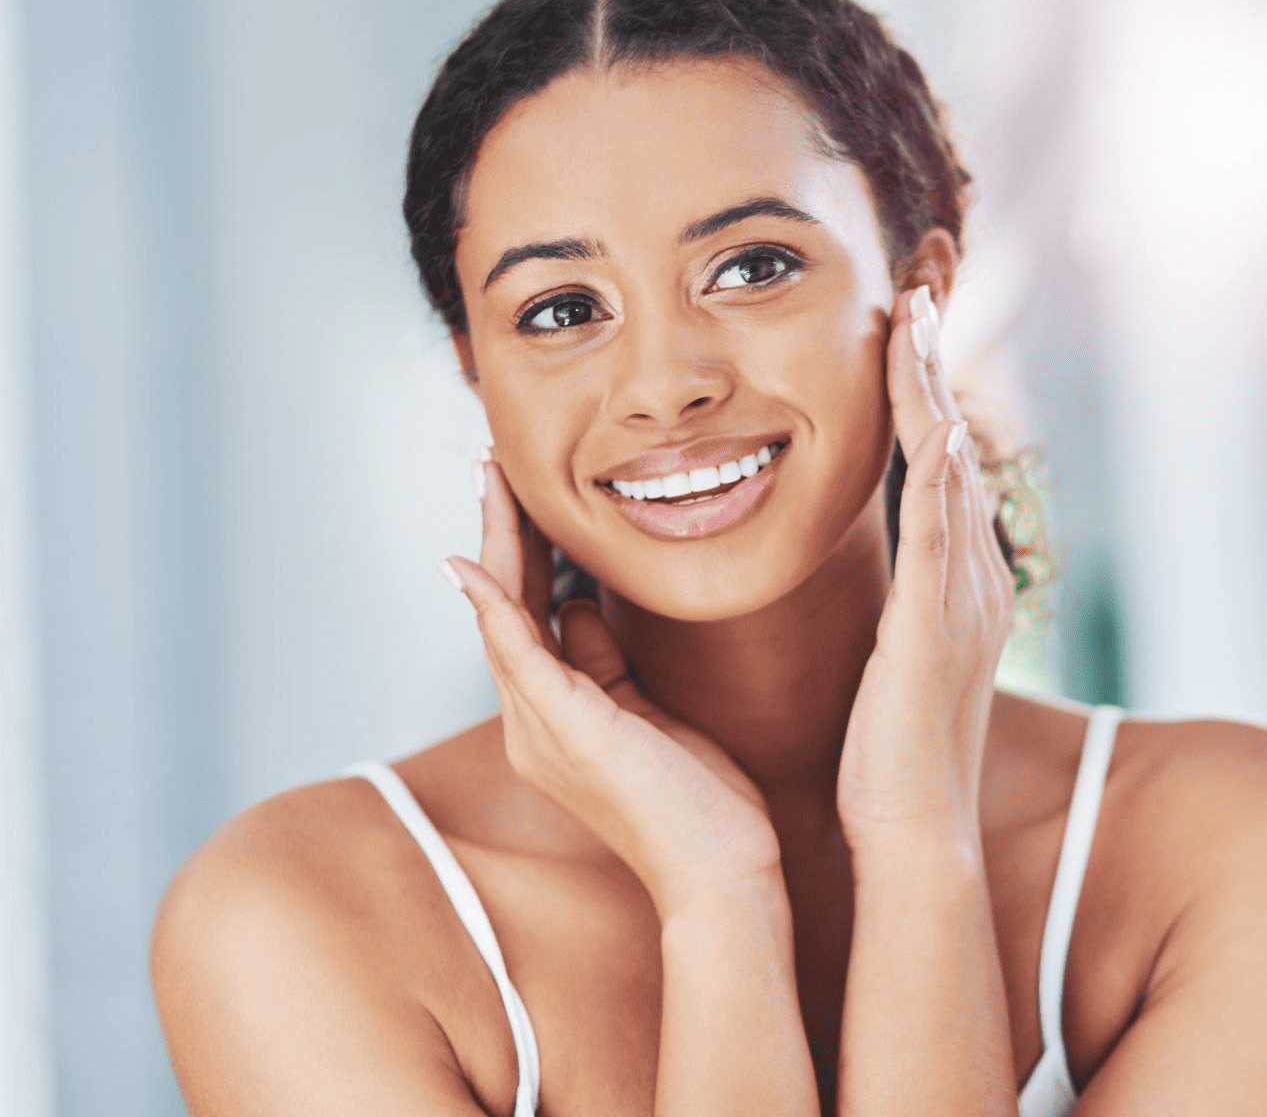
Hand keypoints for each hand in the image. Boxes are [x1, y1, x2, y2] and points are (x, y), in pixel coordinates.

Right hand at [441, 458, 784, 920]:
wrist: (721, 876)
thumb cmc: (701, 803)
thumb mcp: (651, 714)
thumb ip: (607, 662)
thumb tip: (581, 606)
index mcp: (556, 716)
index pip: (529, 615)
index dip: (521, 551)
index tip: (521, 491)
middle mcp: (533, 723)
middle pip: (504, 606)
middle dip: (499, 531)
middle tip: (491, 462)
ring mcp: (541, 729)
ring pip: (503, 617)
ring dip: (494, 543)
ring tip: (491, 478)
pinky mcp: (566, 730)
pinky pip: (517, 654)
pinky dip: (494, 606)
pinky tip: (474, 563)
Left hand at [836, 287, 1016, 853]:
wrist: (915, 833)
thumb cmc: (887, 758)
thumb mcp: (888, 660)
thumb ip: (888, 606)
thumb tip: (870, 576)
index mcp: (952, 585)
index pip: (938, 467)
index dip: (919, 397)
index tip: (900, 333)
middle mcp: (970, 581)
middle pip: (955, 449)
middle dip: (932, 371)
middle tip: (916, 294)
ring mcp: (960, 603)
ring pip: (952, 474)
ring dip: (933, 397)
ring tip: (917, 325)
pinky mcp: (936, 631)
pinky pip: (940, 539)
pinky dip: (940, 480)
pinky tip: (930, 427)